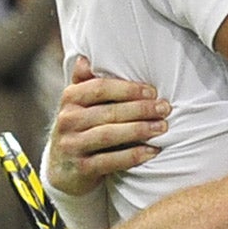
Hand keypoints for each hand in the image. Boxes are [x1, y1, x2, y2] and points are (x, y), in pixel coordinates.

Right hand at [47, 56, 170, 195]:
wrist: (63, 170)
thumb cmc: (80, 128)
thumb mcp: (78, 104)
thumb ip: (84, 82)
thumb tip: (86, 58)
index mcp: (70, 99)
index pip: (99, 88)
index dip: (127, 89)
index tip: (152, 91)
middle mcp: (67, 120)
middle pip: (109, 112)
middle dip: (141, 109)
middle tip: (165, 109)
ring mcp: (72, 145)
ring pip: (110, 135)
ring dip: (140, 130)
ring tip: (162, 127)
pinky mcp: (81, 168)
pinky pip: (110, 160)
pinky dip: (133, 155)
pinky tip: (152, 151)